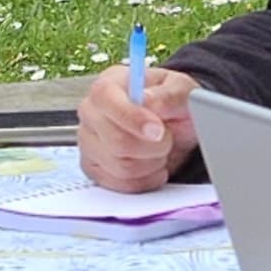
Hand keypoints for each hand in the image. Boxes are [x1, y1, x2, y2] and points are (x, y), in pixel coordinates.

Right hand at [77, 60, 198, 190]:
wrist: (174, 127)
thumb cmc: (172, 104)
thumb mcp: (182, 90)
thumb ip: (168, 94)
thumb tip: (148, 101)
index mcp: (108, 85)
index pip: (106, 99)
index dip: (132, 117)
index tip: (158, 130)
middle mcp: (91, 112)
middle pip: (116, 140)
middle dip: (153, 146)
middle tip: (167, 138)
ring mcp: (88, 142)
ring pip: (121, 167)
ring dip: (151, 163)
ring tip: (159, 150)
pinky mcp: (94, 169)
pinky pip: (120, 184)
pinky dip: (144, 180)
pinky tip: (152, 166)